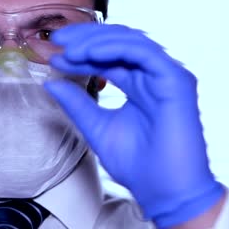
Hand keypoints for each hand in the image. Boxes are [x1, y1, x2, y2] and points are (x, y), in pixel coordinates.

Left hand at [45, 23, 224, 226]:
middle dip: (85, 38)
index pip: (107, 57)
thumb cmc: (137, 164)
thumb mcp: (97, 127)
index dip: (80, 53)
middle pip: (117, 42)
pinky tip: (90, 52)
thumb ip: (76, 103)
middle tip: (56, 40)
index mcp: (137, 85)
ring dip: (97, 41)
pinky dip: (116, 48)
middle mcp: (151, 76)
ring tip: (69, 48)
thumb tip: (51, 83)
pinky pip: (144, 53)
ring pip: (130, 41)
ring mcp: (166, 76)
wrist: (164, 191)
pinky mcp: (177, 80)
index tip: (53, 56)